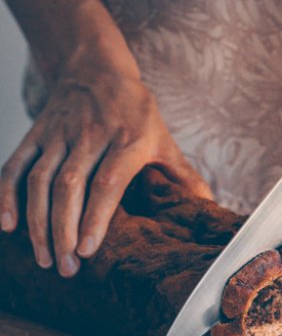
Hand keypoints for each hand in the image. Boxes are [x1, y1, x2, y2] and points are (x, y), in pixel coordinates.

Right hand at [0, 67, 211, 277]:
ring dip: (38, 222)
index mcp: (128, 139)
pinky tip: (7, 226)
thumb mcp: (164, 138)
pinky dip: (7, 194)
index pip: (108, 182)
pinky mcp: (36, 133)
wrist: (96, 66)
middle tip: (66, 268)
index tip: (86, 251)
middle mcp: (91, 135)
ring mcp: (59, 133)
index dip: (96, 217)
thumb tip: (207, 206)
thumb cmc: (137, 111)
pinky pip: (16, 164)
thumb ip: (182, 174)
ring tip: (45, 258)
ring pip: (41, 181)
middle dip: (64, 230)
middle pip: (70, 187)